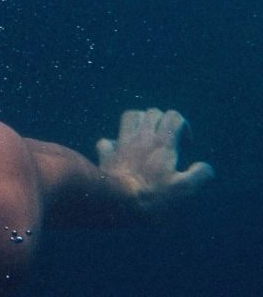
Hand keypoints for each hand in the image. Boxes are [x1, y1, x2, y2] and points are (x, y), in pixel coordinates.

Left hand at [96, 108, 213, 213]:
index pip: (174, 116)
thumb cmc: (153, 194)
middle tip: (168, 140)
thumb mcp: (184, 188)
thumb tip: (206, 167)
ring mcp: (122, 143)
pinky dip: (113, 143)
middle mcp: (141, 137)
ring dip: (139, 122)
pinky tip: (119, 152)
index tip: (186, 144)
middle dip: (163, 121)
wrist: (117, 201)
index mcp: (162, 143)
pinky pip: (107, 141)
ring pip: (130, 116)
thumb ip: (199, 175)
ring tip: (146, 136)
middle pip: (153, 112)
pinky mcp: (107, 154)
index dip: (183, 125)